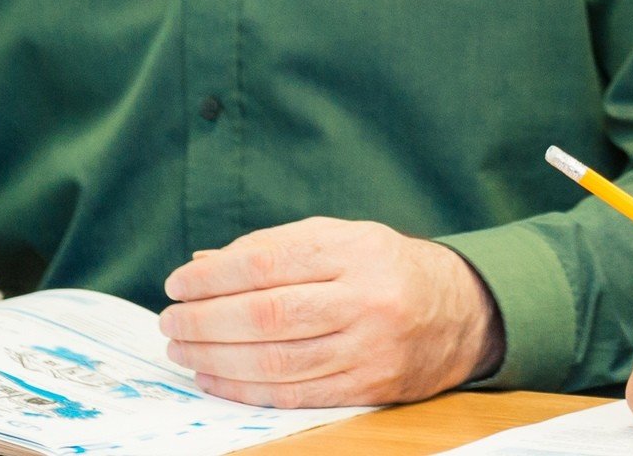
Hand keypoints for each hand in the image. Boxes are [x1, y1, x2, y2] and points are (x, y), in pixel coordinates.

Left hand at [160, 218, 498, 406]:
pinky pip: (296, 393)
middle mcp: (366, 297)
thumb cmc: (386, 269)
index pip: (270, 261)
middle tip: (171, 321)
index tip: (178, 283)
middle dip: (207, 319)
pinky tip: (215, 377)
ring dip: (217, 358)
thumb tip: (206, 265)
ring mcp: (370, 346)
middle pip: (268, 313)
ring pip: (278, 358)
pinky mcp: (370, 386)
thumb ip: (276, 246)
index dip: (215, 276)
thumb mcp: (342, 239)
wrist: (462, 312)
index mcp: (357, 249)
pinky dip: (246, 389)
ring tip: (183, 350)